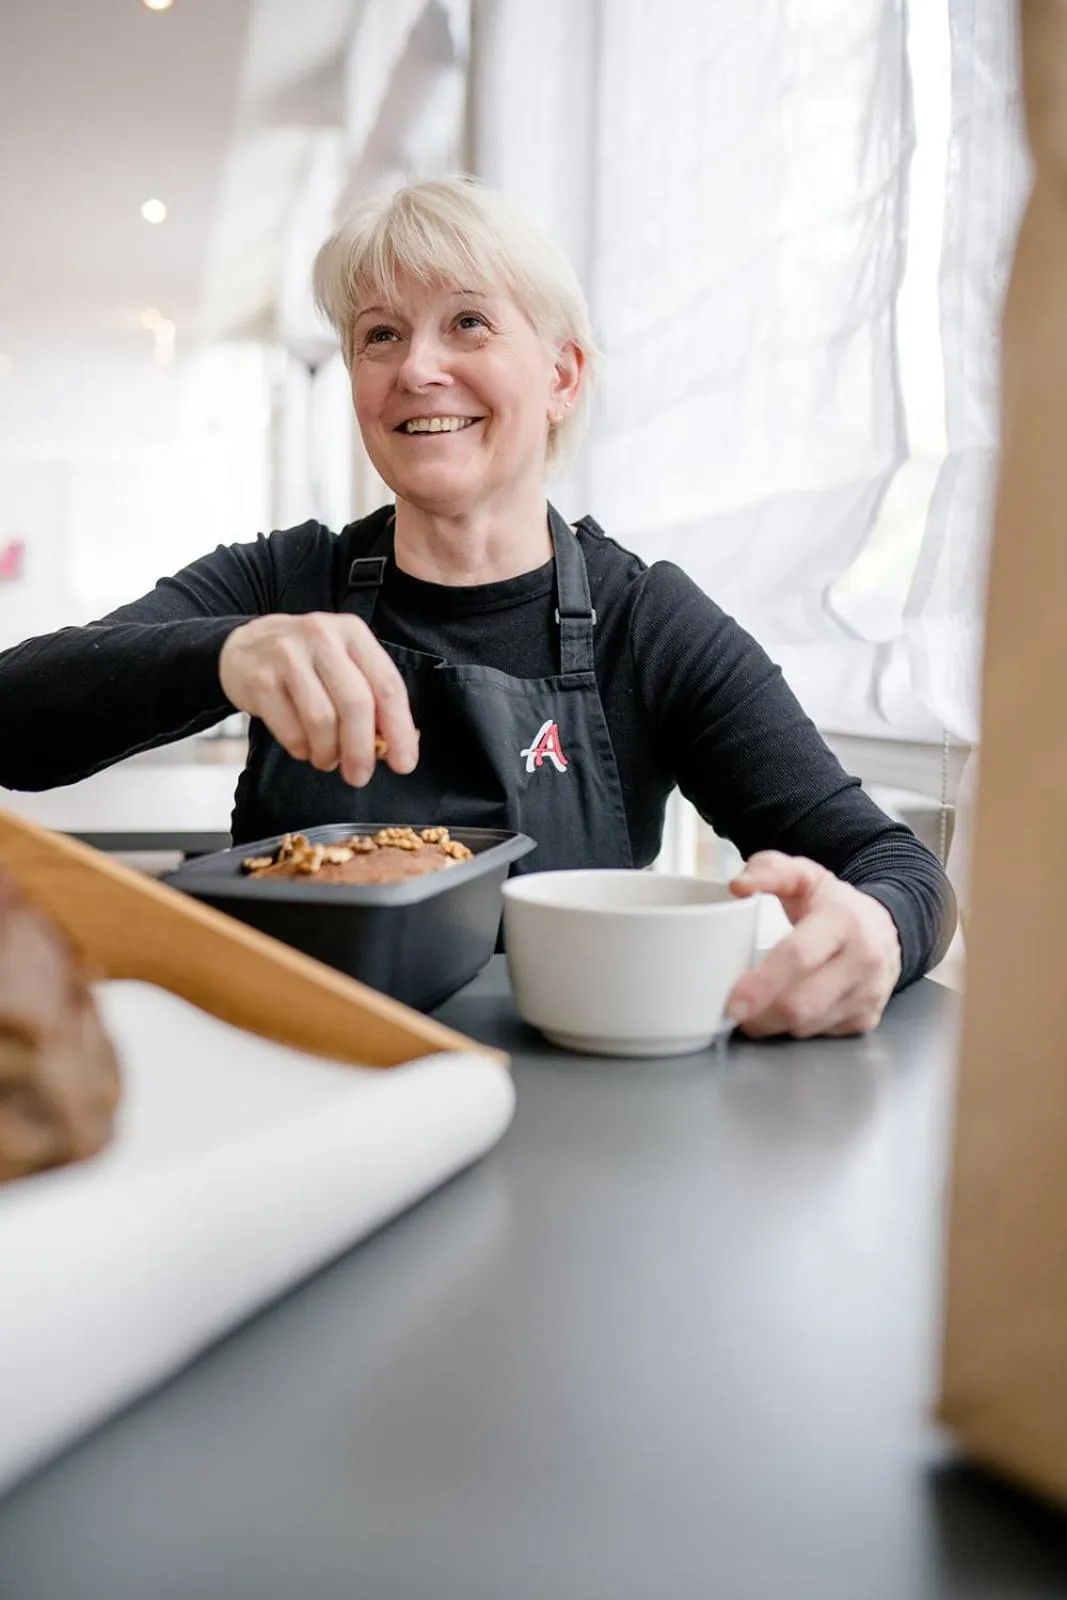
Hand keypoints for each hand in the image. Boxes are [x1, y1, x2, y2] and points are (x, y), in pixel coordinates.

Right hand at [219, 612, 418, 786]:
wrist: (243, 647)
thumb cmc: (306, 664)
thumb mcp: (342, 664)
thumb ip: (371, 698)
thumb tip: (400, 748)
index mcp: (352, 632)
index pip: (387, 684)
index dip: (399, 729)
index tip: (404, 764)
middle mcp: (321, 636)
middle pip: (355, 703)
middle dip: (361, 749)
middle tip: (360, 776)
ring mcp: (287, 655)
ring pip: (321, 719)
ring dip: (328, 753)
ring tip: (327, 760)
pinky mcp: (259, 679)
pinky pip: (290, 730)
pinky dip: (302, 749)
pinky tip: (304, 748)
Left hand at [725, 852, 901, 1038]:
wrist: (886, 926)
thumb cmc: (834, 903)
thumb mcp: (804, 875)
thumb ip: (768, 870)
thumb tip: (738, 886)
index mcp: (843, 920)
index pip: (799, 957)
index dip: (762, 984)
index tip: (732, 1003)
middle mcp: (863, 959)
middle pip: (802, 1004)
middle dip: (761, 1015)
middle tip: (733, 1012)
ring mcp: (870, 992)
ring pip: (810, 1026)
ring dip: (775, 1025)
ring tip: (756, 1011)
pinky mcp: (868, 1017)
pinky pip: (822, 1035)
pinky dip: (797, 1029)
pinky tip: (786, 1012)